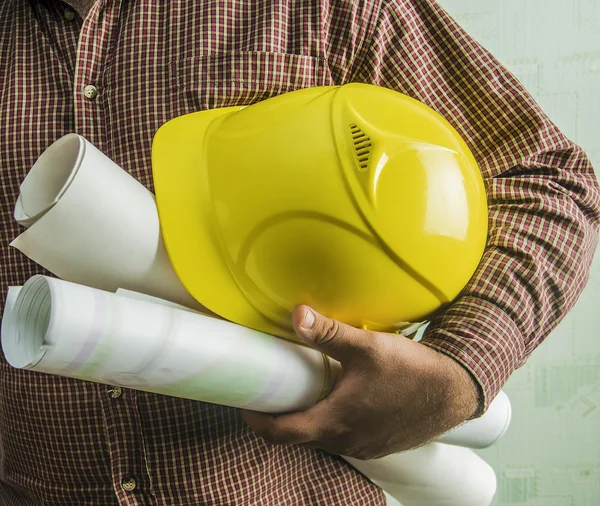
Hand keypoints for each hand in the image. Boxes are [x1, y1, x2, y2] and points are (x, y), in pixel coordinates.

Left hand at [243, 305, 479, 459]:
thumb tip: (296, 314)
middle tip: (272, 389)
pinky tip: (336, 397)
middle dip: (279, 416)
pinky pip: (340, 438)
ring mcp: (361, 447)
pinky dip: (327, 422)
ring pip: (319, 439)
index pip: (280, 433)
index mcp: (335, 422)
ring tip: (302, 389)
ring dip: (305, 418)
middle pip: (296, 437)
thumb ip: (328, 332)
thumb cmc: (412, 371)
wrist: (455, 392)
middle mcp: (344, 442)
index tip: (246, 401)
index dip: (257, 419)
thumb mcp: (367, 347)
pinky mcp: (376, 444)